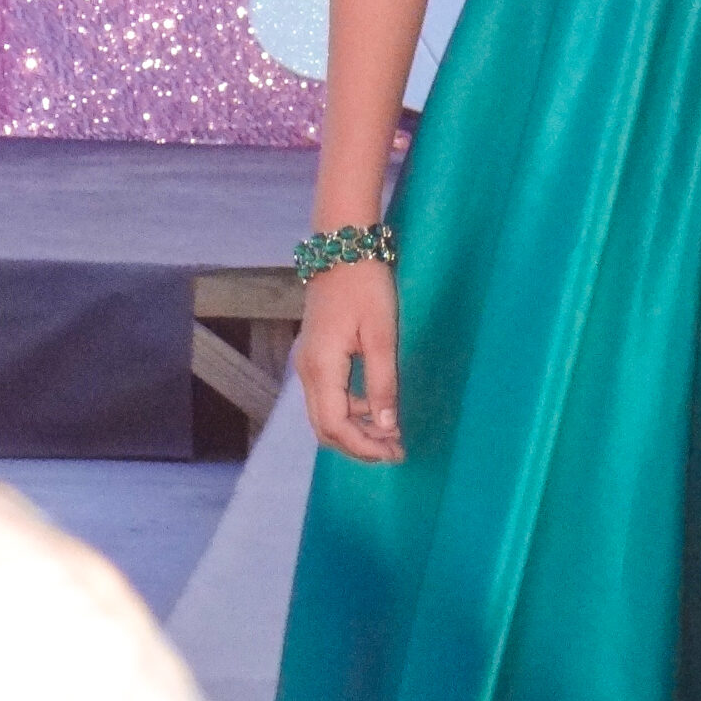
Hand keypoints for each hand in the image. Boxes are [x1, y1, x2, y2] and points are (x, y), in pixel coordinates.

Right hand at [294, 258, 404, 461]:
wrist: (343, 247)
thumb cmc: (366, 286)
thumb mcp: (381, 335)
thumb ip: (382, 383)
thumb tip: (386, 428)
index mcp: (321, 368)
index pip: (336, 426)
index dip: (364, 446)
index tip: (394, 452)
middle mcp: (306, 371)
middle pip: (325, 428)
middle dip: (358, 445)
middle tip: (394, 451)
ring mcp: (307, 362)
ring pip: (324, 414)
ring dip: (354, 429)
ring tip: (390, 433)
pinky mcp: (314, 354)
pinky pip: (326, 397)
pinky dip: (349, 410)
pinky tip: (375, 406)